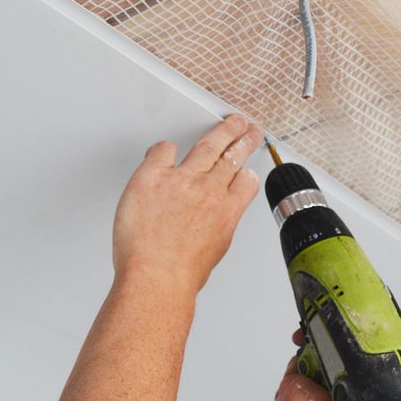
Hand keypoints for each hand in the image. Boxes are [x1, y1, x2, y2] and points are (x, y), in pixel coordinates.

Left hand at [111, 114, 263, 297]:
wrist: (156, 276)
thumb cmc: (180, 274)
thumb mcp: (213, 250)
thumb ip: (215, 226)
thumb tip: (210, 220)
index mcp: (226, 211)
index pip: (245, 182)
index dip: (246, 172)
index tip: (247, 167)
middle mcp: (208, 191)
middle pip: (231, 156)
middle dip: (242, 139)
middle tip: (248, 129)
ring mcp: (181, 180)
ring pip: (207, 146)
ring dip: (222, 132)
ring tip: (229, 124)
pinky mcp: (152, 176)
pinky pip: (162, 151)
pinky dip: (165, 148)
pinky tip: (166, 148)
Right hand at [274, 331, 399, 400]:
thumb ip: (299, 392)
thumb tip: (287, 386)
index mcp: (363, 388)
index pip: (338, 353)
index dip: (317, 343)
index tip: (300, 338)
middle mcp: (355, 397)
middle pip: (319, 368)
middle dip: (299, 373)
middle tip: (292, 385)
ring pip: (311, 389)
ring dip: (295, 395)